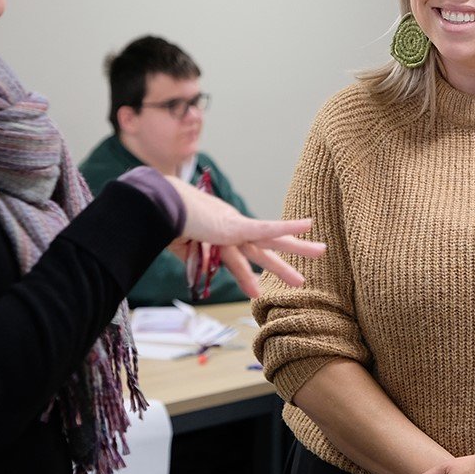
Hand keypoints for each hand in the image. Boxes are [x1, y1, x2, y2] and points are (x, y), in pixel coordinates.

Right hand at [164, 176, 324, 297]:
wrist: (155, 204)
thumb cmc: (161, 220)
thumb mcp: (180, 243)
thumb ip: (191, 253)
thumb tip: (192, 259)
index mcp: (219, 235)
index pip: (246, 250)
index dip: (260, 261)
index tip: (272, 268)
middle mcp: (231, 230)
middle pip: (266, 248)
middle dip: (288, 257)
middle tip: (312, 261)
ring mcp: (234, 228)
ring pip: (271, 244)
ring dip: (293, 251)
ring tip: (319, 255)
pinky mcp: (234, 226)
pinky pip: (266, 228)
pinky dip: (286, 226)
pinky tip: (308, 223)